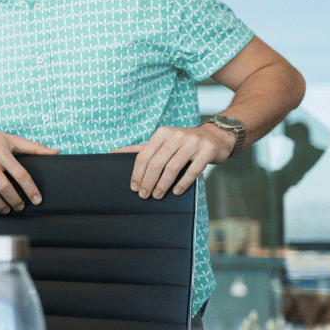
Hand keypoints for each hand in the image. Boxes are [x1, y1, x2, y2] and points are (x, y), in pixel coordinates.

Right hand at [0, 123, 57, 213]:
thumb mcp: (11, 139)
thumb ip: (34, 147)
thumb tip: (56, 152)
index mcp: (2, 153)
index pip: (20, 174)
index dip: (30, 189)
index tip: (37, 200)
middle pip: (5, 187)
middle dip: (15, 200)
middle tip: (21, 206)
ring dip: (0, 205)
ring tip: (7, 209)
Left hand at [112, 124, 231, 197]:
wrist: (216, 137)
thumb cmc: (183, 143)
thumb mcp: (162, 141)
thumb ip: (140, 149)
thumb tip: (113, 153)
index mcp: (162, 133)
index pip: (143, 156)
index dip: (137, 174)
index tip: (134, 187)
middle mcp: (176, 135)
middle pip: (156, 163)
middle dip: (147, 182)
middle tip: (144, 195)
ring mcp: (193, 142)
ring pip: (173, 167)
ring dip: (163, 185)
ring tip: (157, 195)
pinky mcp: (208, 150)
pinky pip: (193, 170)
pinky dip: (183, 183)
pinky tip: (176, 192)